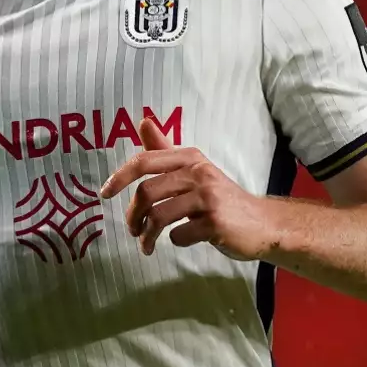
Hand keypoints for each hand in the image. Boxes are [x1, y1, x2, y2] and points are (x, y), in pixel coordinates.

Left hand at [99, 118, 278, 260]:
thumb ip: (165, 150)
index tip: (104, 194)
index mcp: (189, 157)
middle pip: (147, 192)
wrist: (262, 223)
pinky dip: (174, 241)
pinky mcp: (216, 222)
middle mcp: (198, 172)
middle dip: (132, 216)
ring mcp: (208, 197)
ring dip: (147, 235)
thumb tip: (143, 121)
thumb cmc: (220, 198)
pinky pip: (179, 235)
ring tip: (146, 245)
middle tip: (132, 230)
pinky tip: (181, 241)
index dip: (119, 177)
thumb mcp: (194, 169)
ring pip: (159, 215)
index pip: (144, 161)